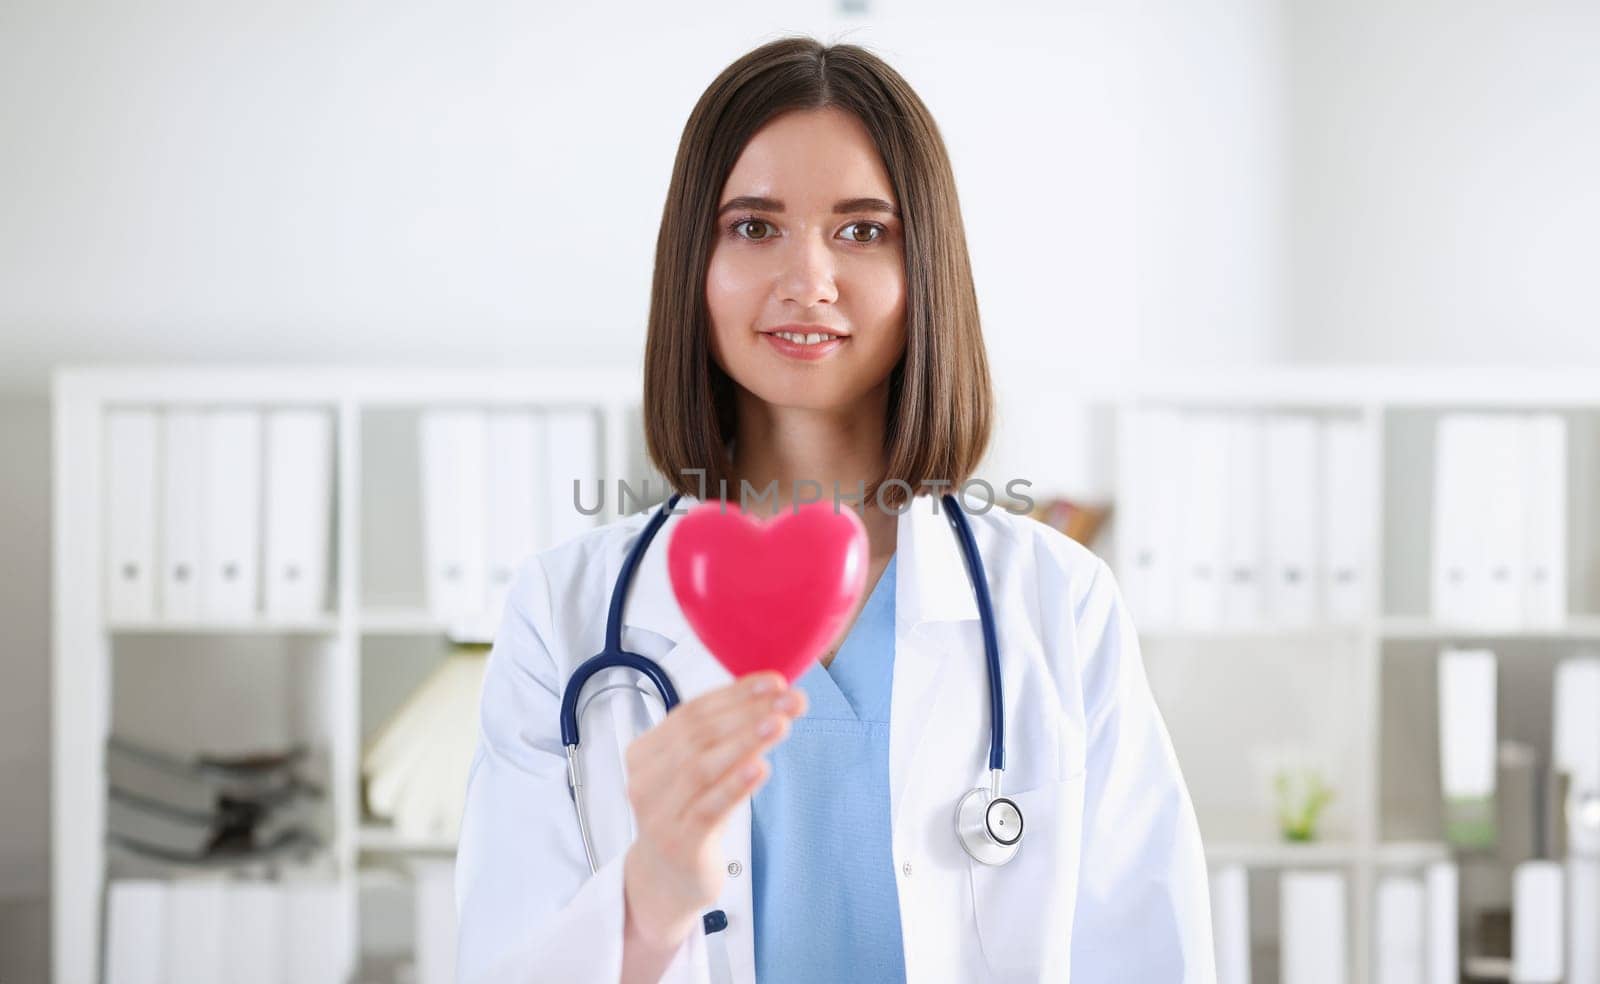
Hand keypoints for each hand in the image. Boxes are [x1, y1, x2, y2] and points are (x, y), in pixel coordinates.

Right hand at [621, 671, 806, 948]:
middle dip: (749, 712)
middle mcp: (645, 780)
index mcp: (645, 753)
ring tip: (780, 723)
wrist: (663, 882)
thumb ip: (718, 737)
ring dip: (745, 740)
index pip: (692, 712)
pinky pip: (708, 808)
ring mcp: (659, 813)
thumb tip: (772, 696)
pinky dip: (735, 785)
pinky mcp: (679, 843)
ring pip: (702, 767)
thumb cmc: (687, 816)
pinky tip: (761, 767)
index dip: (735, 693)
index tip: (775, 682)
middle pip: (699, 735)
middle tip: (791, 699)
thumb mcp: (697, 772)